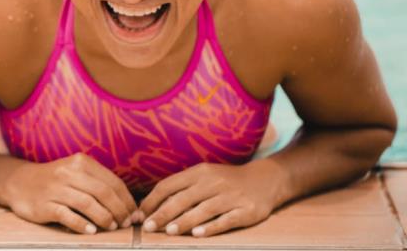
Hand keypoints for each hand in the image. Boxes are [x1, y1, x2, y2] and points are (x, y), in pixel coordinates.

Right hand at [0, 153, 137, 233]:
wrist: (19, 182)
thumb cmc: (55, 180)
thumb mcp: (76, 171)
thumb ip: (98, 183)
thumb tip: (127, 205)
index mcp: (81, 162)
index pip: (112, 181)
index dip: (126, 200)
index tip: (133, 213)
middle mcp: (69, 173)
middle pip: (103, 192)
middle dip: (119, 210)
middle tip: (125, 223)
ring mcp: (56, 189)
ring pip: (87, 203)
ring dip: (104, 218)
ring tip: (111, 227)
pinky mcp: (44, 205)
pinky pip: (67, 216)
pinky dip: (82, 224)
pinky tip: (91, 231)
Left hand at [138, 160, 284, 237]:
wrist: (266, 179)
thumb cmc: (227, 181)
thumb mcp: (205, 176)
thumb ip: (182, 188)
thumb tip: (152, 206)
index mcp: (199, 172)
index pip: (169, 185)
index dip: (153, 200)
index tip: (140, 215)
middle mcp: (213, 182)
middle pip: (183, 198)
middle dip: (164, 213)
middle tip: (149, 227)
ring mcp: (230, 196)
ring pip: (203, 209)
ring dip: (184, 221)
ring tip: (169, 231)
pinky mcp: (246, 210)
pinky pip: (226, 219)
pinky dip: (211, 227)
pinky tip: (198, 234)